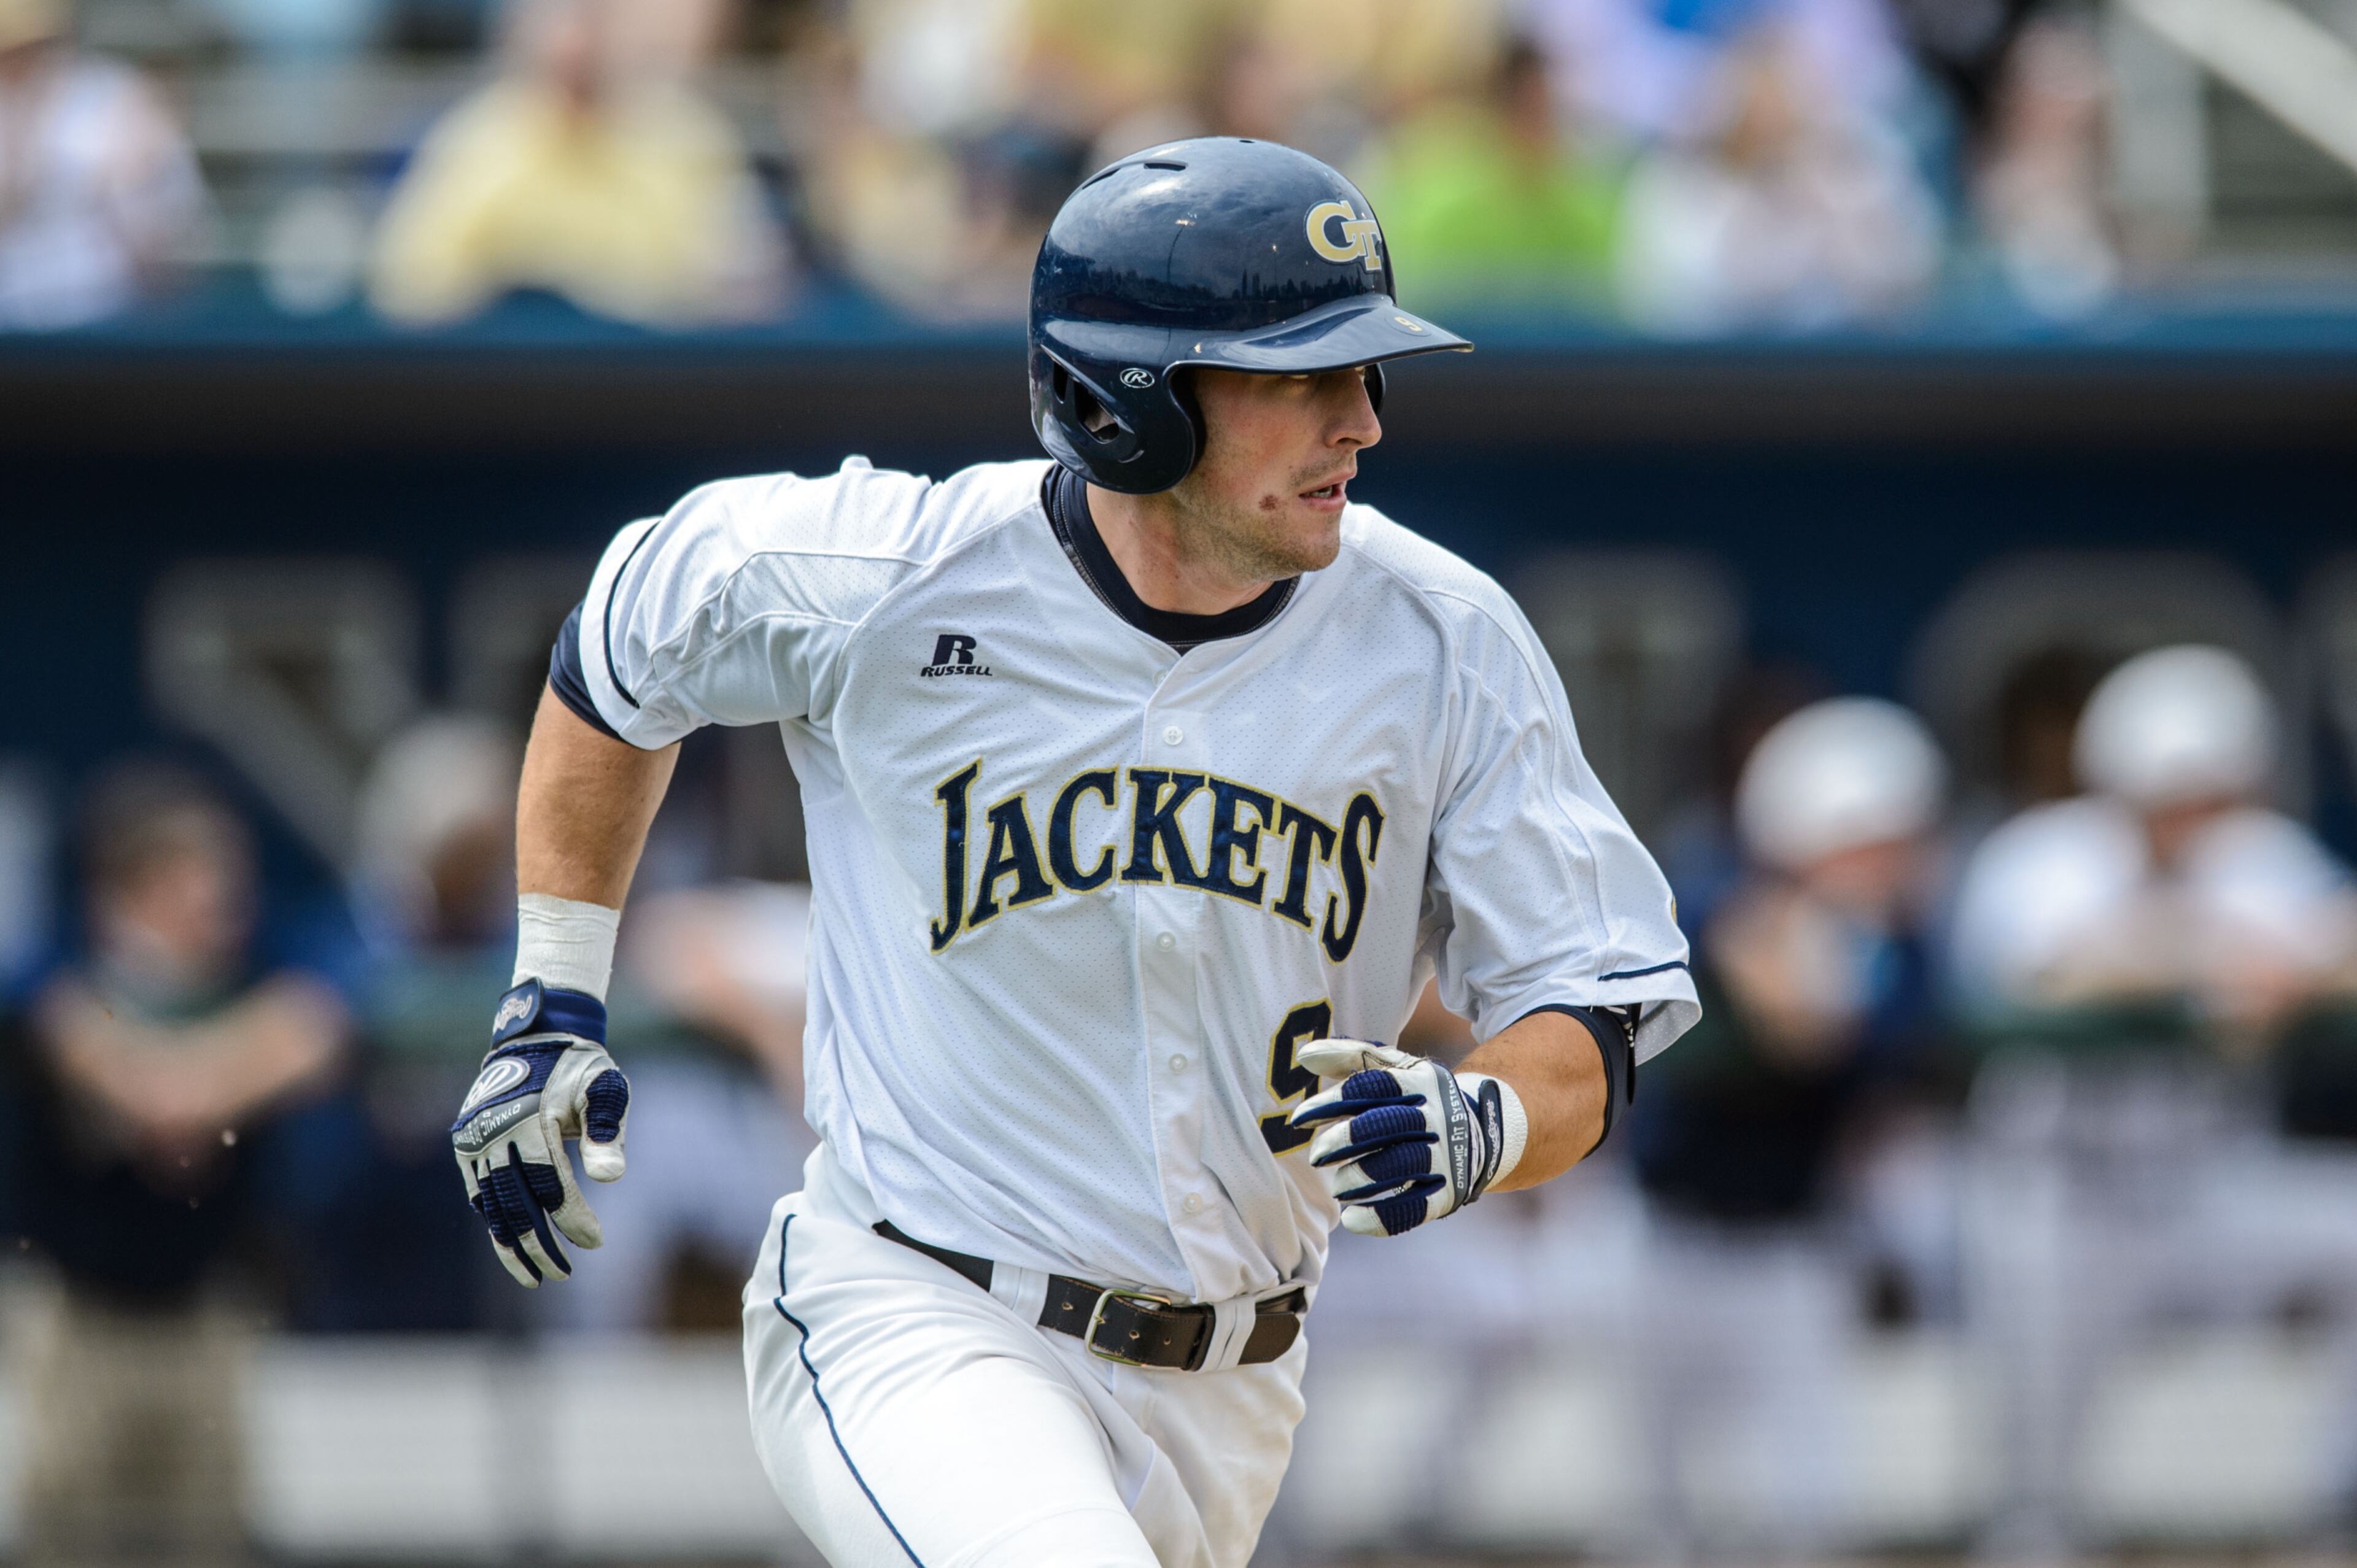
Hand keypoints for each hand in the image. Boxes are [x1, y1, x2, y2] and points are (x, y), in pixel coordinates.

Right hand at [450, 980, 630, 1285]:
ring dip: (511, 1244)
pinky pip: (479, 1194)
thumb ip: (608, 1130)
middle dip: (539, 1244)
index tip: (595, 1241)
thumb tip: (611, 1179)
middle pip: (515, 1203)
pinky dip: (495, 1221)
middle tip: (563, 1273)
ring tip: (535, 1276)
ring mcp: (475, 1140)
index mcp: (530, 1118)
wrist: (535, 1039)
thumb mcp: (606, 1088)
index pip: (550, 1183)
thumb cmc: (581, 1068)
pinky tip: (512, 1247)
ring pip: (490, 1205)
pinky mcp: (466, 1146)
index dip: (572, 1217)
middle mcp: (494, 1132)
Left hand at [1286, 1039, 1516, 1236]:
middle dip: (1348, 1138)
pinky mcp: (1448, 1191)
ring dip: (1364, 1176)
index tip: (1300, 1118)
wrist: (1481, 1132)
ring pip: (1404, 1164)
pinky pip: (1417, 1207)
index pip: (1375, 1085)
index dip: (1336, 1100)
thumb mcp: (1394, 1069)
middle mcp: (1436, 1115)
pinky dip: (1383, 1217)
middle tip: (1316, 1155)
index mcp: (1419, 1081)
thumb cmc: (1417, 1099)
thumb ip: (1350, 1057)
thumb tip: (1305, 1056)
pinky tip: (1352, 1220)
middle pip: (1390, 1123)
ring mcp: (1445, 1154)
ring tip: (1336, 1187)